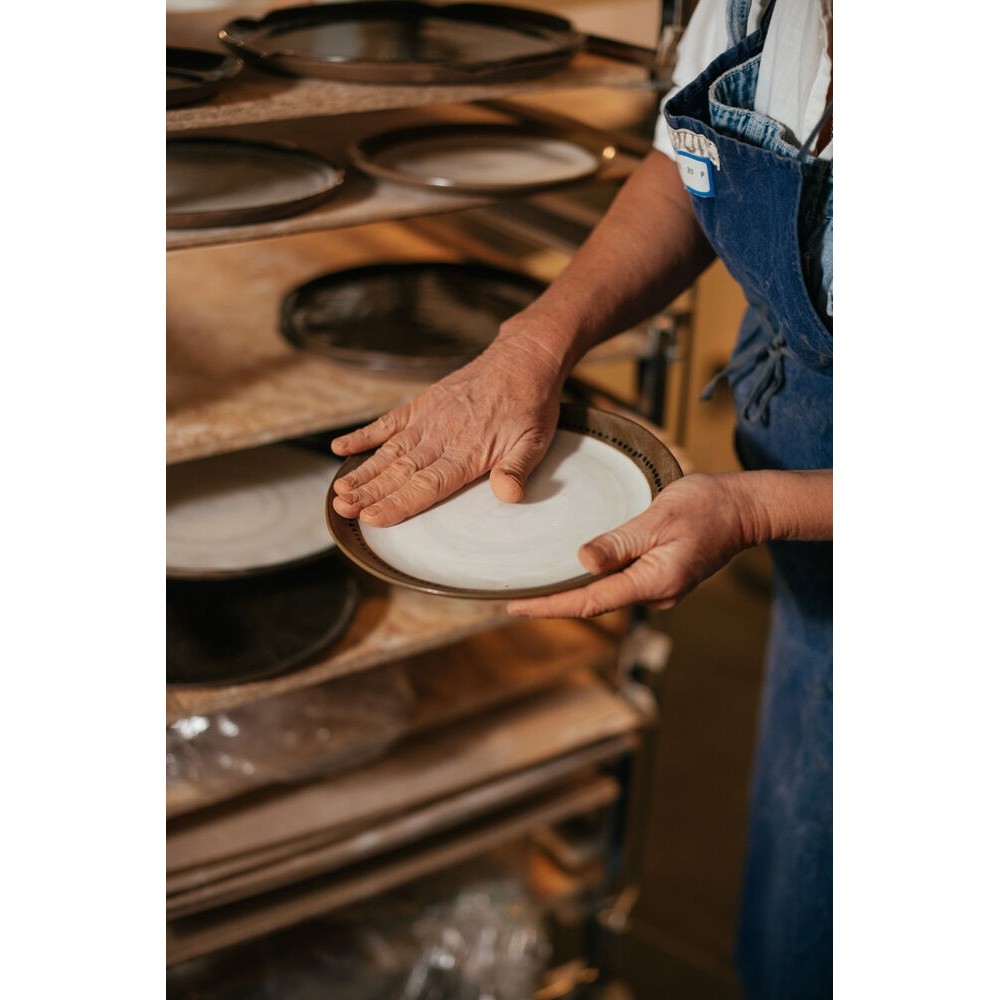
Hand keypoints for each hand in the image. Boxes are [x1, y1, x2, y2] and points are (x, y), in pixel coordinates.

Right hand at [330, 331, 565, 525]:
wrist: (522, 359)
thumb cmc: (530, 406)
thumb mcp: (535, 441)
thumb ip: (517, 470)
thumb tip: (508, 495)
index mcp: (467, 453)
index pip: (426, 486)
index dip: (397, 503)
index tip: (371, 518)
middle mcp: (441, 438)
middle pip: (399, 472)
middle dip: (369, 493)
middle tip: (342, 508)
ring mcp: (427, 420)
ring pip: (389, 452)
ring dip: (363, 473)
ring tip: (338, 491)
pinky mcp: (422, 405)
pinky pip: (387, 422)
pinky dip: (363, 435)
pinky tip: (340, 448)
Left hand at [507, 472, 760, 618]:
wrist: (744, 508)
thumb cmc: (706, 506)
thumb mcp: (658, 518)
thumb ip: (620, 541)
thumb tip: (582, 561)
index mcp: (654, 581)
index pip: (590, 601)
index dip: (551, 606)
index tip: (516, 607)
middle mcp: (657, 593)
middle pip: (595, 603)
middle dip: (555, 603)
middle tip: (514, 600)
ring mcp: (661, 588)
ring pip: (608, 594)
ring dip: (574, 592)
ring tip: (536, 588)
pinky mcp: (663, 577)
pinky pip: (622, 583)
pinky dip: (595, 580)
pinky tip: (575, 572)